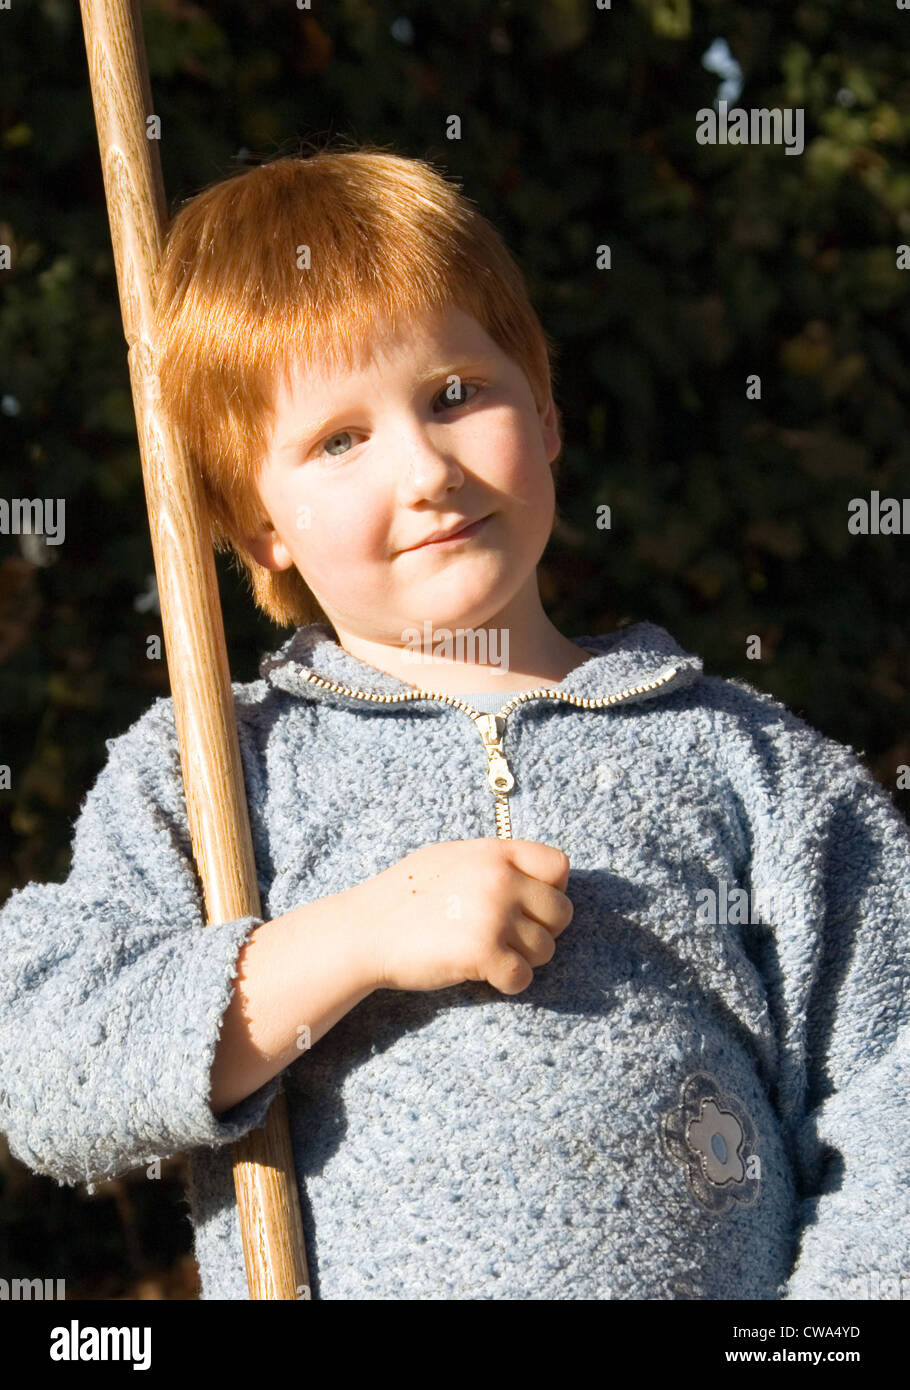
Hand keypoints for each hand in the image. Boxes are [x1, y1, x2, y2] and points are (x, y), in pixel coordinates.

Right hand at [355, 837, 572, 994]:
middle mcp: (501, 879)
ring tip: (490, 954)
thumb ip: (493, 863)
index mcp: (494, 852)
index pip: (559, 866)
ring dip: (523, 959)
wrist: (366, 930)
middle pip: (561, 912)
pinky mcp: (484, 954)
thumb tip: (533, 877)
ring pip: (546, 949)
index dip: (550, 889)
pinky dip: (508, 982)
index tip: (528, 905)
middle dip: (542, 930)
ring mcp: (494, 916)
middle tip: (510, 938)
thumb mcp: (451, 858)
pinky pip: (523, 977)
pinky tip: (484, 974)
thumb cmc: (404, 896)